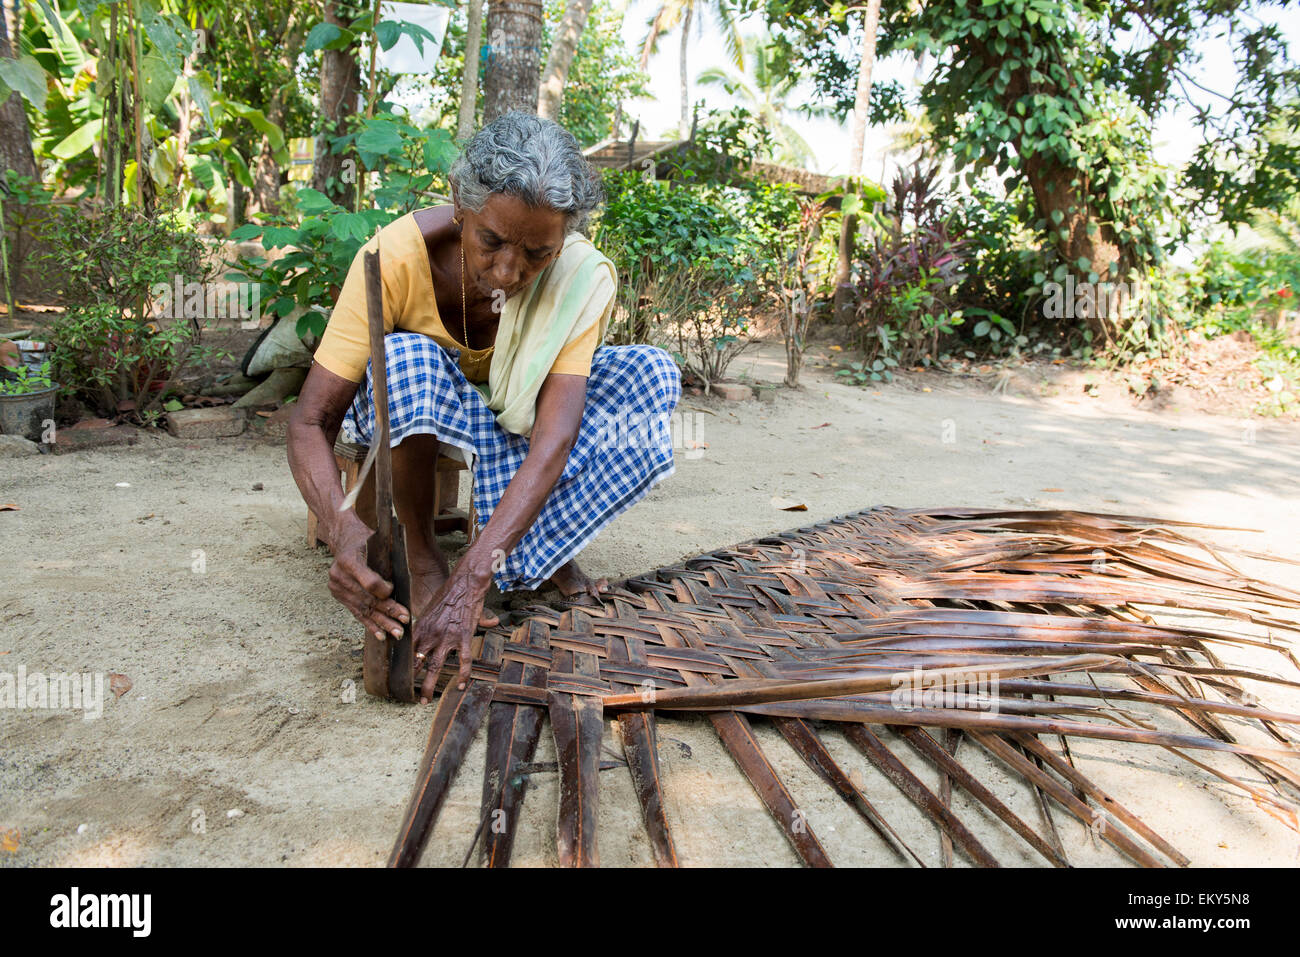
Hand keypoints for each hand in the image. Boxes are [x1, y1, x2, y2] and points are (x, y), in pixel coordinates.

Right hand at [327, 515, 409, 641]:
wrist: (344, 540)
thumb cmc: (366, 540)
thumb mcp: (377, 542)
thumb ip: (386, 560)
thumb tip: (403, 583)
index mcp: (349, 560)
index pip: (368, 582)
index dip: (383, 590)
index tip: (394, 591)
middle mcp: (339, 575)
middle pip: (367, 598)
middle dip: (388, 612)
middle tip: (404, 622)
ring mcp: (337, 587)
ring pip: (363, 608)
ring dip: (381, 623)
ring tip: (396, 632)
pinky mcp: (338, 596)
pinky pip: (356, 612)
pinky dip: (369, 624)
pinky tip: (380, 635)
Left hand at [413, 567, 489, 700]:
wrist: (466, 583)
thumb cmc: (448, 594)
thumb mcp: (430, 609)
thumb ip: (425, 626)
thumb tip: (419, 638)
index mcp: (421, 628)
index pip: (408, 652)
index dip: (404, 667)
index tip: (401, 679)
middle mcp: (431, 634)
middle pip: (417, 663)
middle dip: (413, 682)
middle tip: (411, 696)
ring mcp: (447, 637)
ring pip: (434, 667)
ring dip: (428, 685)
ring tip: (425, 700)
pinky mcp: (463, 637)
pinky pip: (463, 660)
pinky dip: (463, 675)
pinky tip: (462, 685)